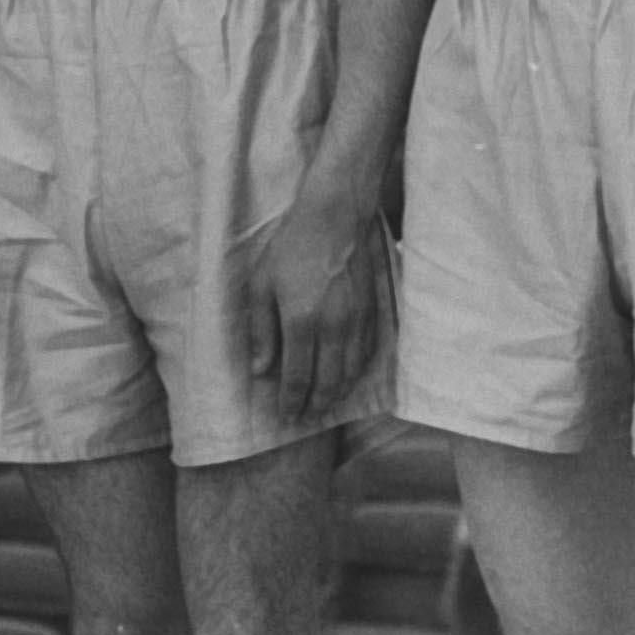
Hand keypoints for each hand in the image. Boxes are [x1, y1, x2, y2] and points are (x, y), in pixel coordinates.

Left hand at [241, 186, 386, 433]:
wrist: (336, 216)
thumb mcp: (262, 284)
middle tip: (305, 418)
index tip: (286, 416)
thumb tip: (261, 370)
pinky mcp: (373, 311)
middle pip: (328, 383)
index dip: (292, 402)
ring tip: (326, 404)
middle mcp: (334, 328)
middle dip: (316, 406)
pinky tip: (349, 376)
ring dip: (338, 394)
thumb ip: (262, 330)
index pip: (298, 378)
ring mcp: (357, 321)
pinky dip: (358, 372)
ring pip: (351, 372)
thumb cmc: (292, 246)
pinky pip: (368, 353)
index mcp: (302, 323)